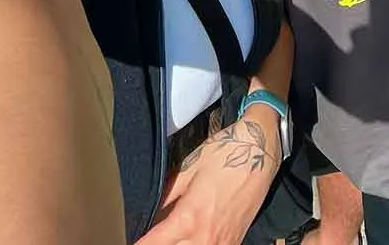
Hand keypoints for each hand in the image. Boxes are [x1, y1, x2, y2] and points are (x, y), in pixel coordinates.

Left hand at [136, 112, 280, 244]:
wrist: (261, 153)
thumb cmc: (224, 154)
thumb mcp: (190, 168)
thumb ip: (167, 193)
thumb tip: (148, 210)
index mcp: (189, 217)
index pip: (154, 243)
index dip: (139, 243)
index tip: (127, 239)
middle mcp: (205, 238)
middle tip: (147, 237)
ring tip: (168, 237)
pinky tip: (189, 238)